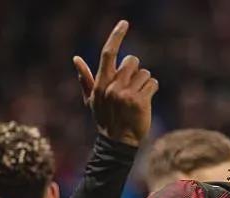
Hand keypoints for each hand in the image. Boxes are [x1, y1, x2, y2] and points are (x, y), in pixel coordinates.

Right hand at [73, 20, 158, 145]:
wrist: (119, 142)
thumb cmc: (106, 119)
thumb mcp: (92, 100)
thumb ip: (86, 78)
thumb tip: (75, 59)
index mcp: (101, 83)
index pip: (108, 53)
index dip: (116, 36)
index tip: (125, 23)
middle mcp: (112, 86)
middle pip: (132, 61)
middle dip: (135, 70)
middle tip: (132, 86)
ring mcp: (126, 94)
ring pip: (145, 73)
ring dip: (144, 83)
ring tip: (137, 97)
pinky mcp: (140, 101)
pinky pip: (153, 83)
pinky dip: (152, 90)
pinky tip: (146, 101)